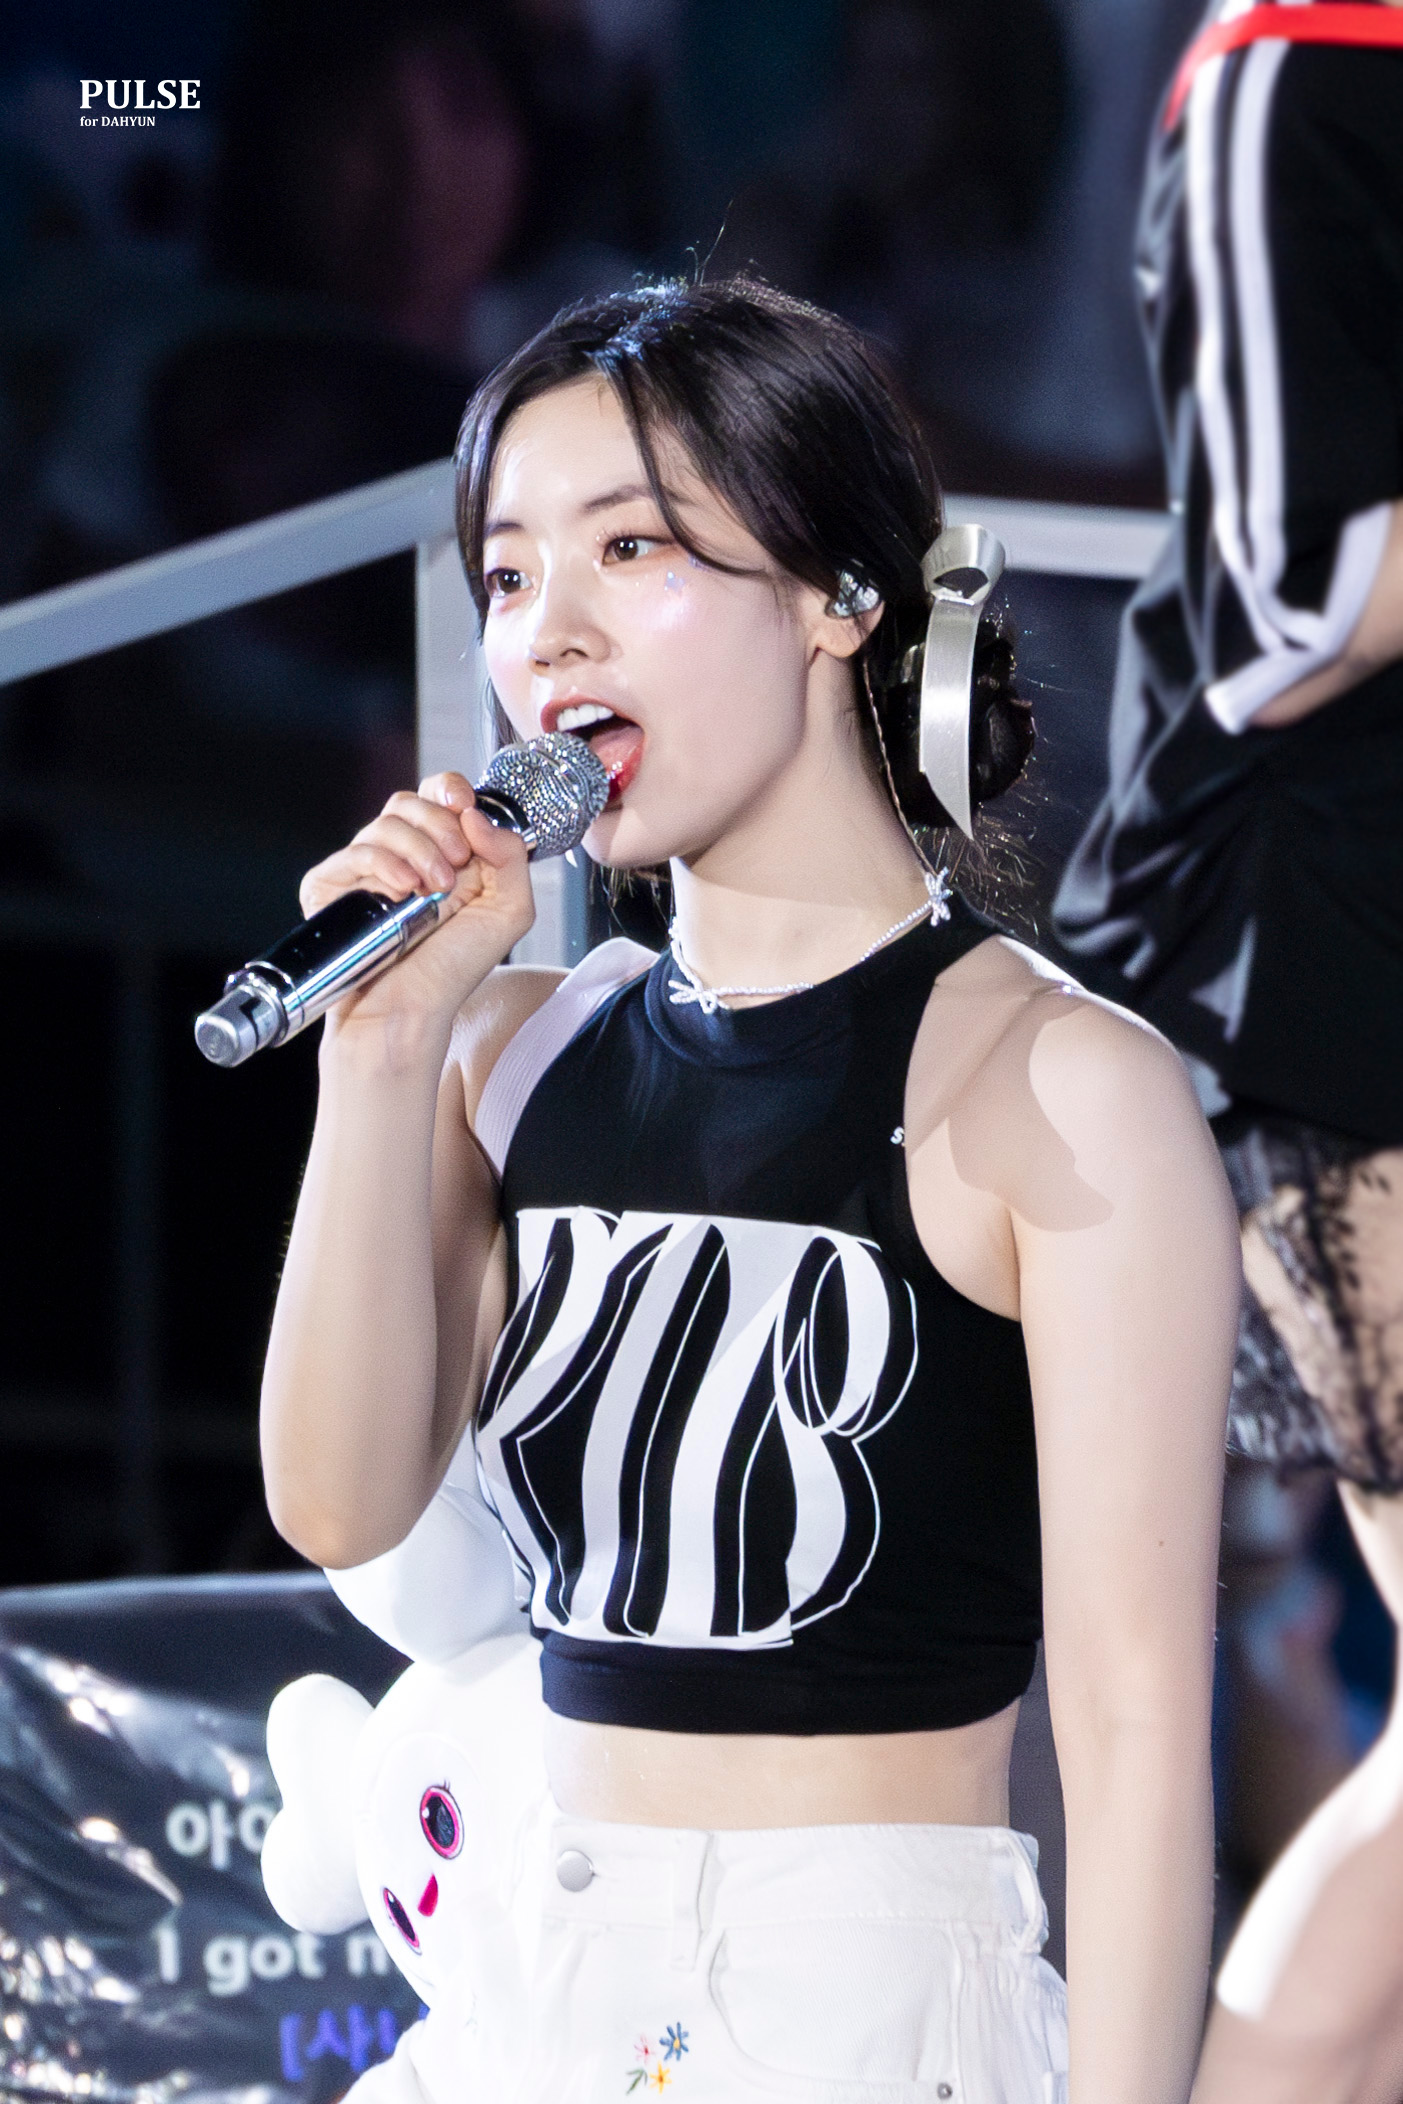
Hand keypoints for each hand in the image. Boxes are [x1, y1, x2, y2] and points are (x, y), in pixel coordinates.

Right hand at [298, 772, 535, 1033]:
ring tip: (431, 892)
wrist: (409, 1011)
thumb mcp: (509, 912)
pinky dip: (382, 864)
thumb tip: (476, 814)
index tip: (464, 808)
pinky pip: (352, 853)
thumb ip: (511, 857)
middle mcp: (402, 856)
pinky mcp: (331, 888)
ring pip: (384, 824)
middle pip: (409, 801)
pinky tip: (400, 892)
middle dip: (439, 827)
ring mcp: (365, 871)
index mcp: (443, 852)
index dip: (449, 790)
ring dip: (418, 851)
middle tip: (454, 870)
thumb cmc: (452, 971)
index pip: (438, 793)